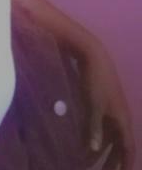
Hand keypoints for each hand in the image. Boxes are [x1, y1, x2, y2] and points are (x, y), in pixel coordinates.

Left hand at [80, 41, 135, 169]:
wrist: (93, 56)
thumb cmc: (95, 81)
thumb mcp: (94, 105)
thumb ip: (94, 128)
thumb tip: (94, 149)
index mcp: (122, 119)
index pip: (128, 147)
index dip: (126, 163)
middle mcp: (120, 117)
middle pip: (119, 145)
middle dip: (113, 161)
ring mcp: (112, 110)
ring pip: (110, 136)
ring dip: (104, 150)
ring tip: (90, 162)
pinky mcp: (102, 104)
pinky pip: (103, 127)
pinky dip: (97, 136)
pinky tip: (86, 141)